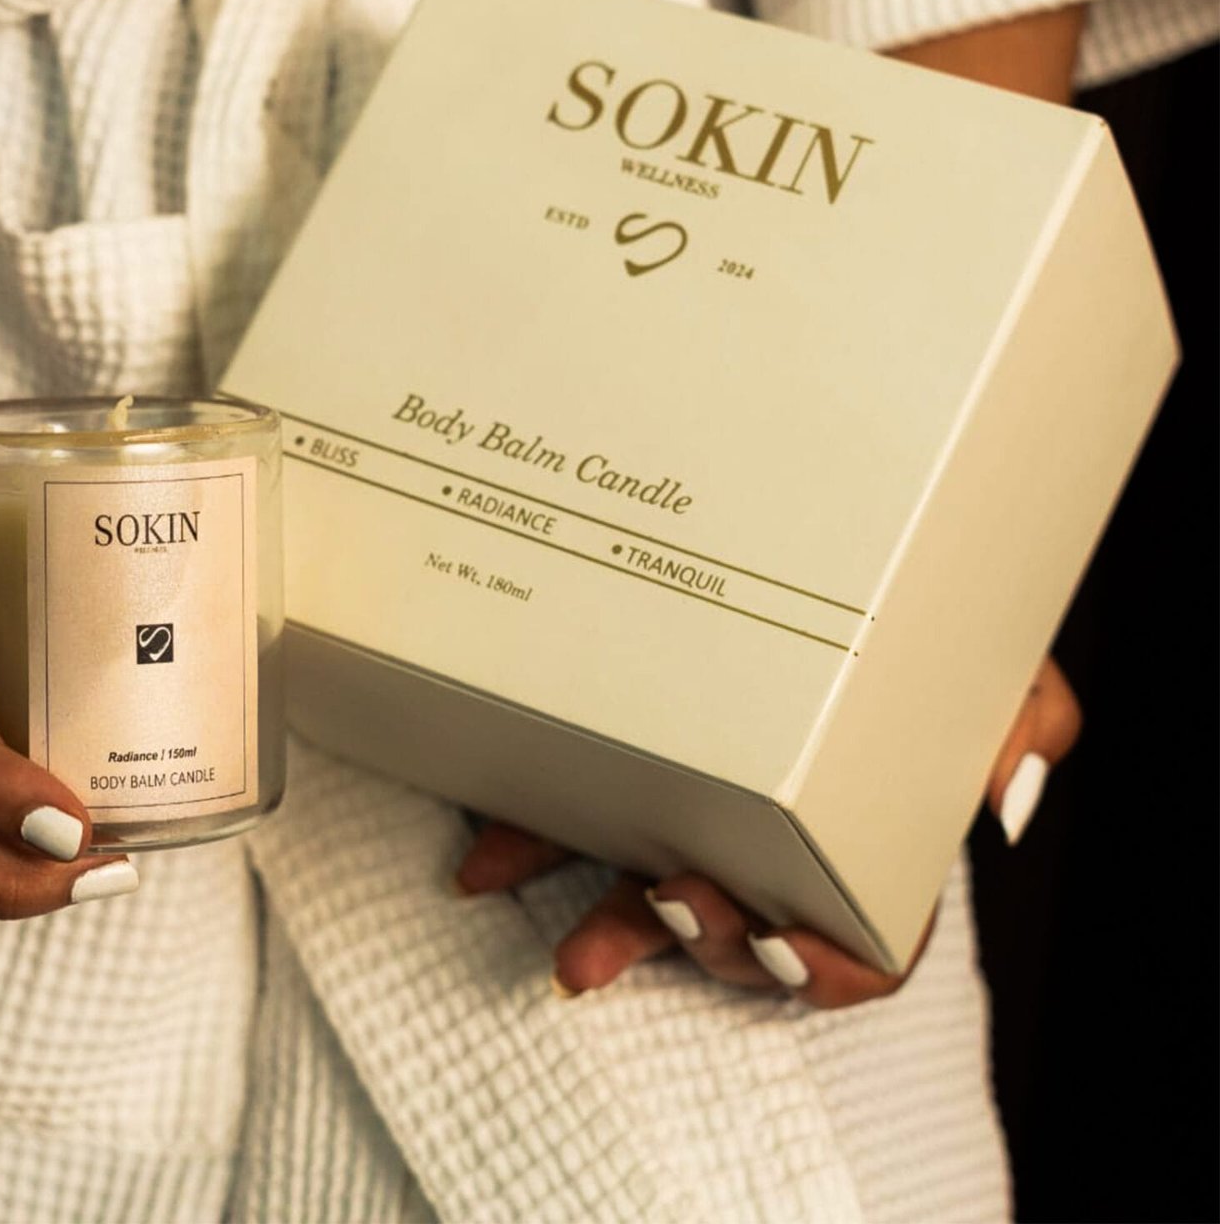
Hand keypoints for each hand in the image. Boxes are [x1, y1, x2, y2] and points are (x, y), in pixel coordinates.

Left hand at [454, 657, 1079, 1007]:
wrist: (836, 544)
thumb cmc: (921, 621)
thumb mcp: (993, 655)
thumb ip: (1026, 719)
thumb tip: (1006, 802)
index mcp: (868, 829)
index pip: (868, 937)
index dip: (831, 968)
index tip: (791, 948)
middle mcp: (775, 832)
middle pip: (751, 930)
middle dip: (714, 943)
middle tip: (679, 902)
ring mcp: (694, 803)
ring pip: (654, 895)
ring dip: (618, 930)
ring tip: (580, 944)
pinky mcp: (622, 764)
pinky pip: (570, 822)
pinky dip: (527, 850)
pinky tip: (485, 863)